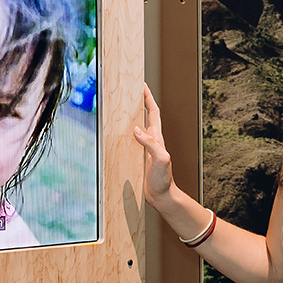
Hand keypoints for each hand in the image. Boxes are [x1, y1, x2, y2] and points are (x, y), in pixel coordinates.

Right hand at [132, 84, 174, 208]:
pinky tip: (119, 133)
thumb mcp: (160, 159)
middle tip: (131, 91)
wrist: (162, 196)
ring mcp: (146, 148)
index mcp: (157, 137)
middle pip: (146, 115)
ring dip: (132, 115)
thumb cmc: (163, 179)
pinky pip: (132, 140)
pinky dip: (126, 132)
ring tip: (123, 106)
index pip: (153, 112)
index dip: (148, 98)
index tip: (142, 86)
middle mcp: (152, 140)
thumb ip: (150, 144)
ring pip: (139, 126)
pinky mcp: (140, 156)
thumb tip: (136, 130)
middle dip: (140, 101)